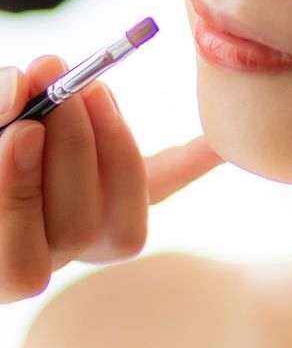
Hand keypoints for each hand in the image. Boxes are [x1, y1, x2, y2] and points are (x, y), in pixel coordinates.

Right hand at [0, 55, 223, 301]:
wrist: (15, 143)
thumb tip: (22, 85)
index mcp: (3, 261)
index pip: (18, 262)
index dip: (20, 193)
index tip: (26, 130)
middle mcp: (54, 258)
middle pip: (76, 230)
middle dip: (72, 149)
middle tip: (63, 84)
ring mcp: (100, 237)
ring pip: (122, 218)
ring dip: (114, 146)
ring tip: (92, 84)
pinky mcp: (132, 197)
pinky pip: (166, 185)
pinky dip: (190, 160)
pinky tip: (214, 144)